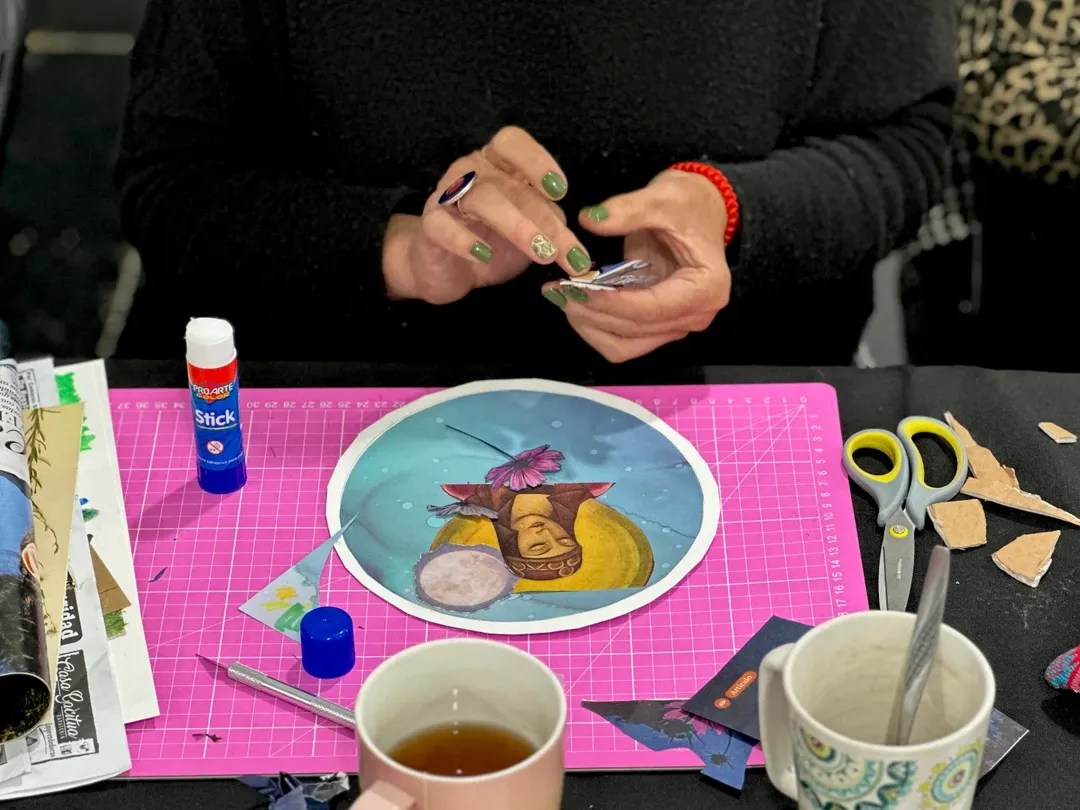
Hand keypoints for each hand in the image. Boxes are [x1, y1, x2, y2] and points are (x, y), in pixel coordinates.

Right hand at [383, 127, 592, 304]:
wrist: (448, 270)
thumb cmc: (492, 242)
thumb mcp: (529, 230)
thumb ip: (549, 223)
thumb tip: (571, 235)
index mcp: (497, 164)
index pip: (512, 143)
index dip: (536, 161)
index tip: (560, 190)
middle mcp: (472, 172)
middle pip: (509, 185)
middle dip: (544, 220)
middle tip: (568, 251)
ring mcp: (447, 196)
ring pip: (482, 200)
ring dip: (516, 227)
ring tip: (541, 253)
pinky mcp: (430, 226)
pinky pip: (442, 225)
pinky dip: (463, 239)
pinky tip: (482, 255)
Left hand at [541, 170, 732, 362]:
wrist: (699, 212)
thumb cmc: (688, 205)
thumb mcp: (660, 198)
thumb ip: (626, 210)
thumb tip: (588, 220)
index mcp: (705, 289)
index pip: (651, 308)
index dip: (609, 302)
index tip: (575, 286)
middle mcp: (695, 316)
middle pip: (633, 332)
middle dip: (591, 313)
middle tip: (555, 288)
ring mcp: (676, 326)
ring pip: (623, 346)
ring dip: (588, 325)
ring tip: (561, 296)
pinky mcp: (658, 327)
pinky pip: (621, 341)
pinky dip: (594, 326)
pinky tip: (575, 302)